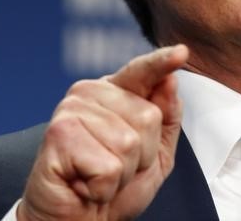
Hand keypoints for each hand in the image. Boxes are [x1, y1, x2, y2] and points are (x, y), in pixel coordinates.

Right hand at [17, 44, 188, 220]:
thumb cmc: (111, 188)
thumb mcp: (154, 155)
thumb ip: (166, 118)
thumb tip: (170, 81)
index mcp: (113, 92)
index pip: (143, 72)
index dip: (161, 63)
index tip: (181, 52)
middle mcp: (89, 93)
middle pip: (148, 117)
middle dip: (141, 156)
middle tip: (114, 168)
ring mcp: (72, 110)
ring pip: (129, 143)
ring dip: (121, 174)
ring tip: (98, 176)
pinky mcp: (59, 134)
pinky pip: (108, 166)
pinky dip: (103, 186)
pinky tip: (84, 184)